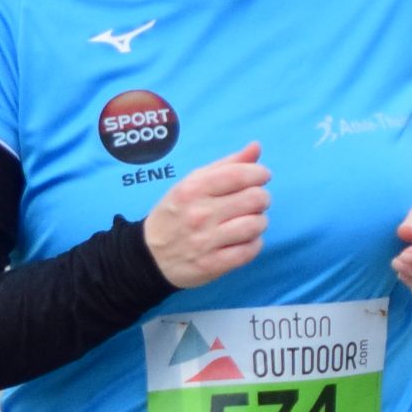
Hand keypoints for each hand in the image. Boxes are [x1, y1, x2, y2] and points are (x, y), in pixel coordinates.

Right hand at [143, 142, 268, 288]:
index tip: (261, 177)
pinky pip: (250, 250)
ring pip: (256, 225)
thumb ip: (226, 165)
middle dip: (262, 198)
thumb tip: (256, 147)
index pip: (240, 175)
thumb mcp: (192, 183)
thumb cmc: (176, 213)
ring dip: (259, 221)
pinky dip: (254, 243)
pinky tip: (245, 240)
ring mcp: (206, 241)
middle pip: (255, 199)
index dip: (259, 173)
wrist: (149, 256)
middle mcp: (200, 214)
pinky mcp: (213, 264)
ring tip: (249, 221)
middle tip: (254, 202)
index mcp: (193, 189)